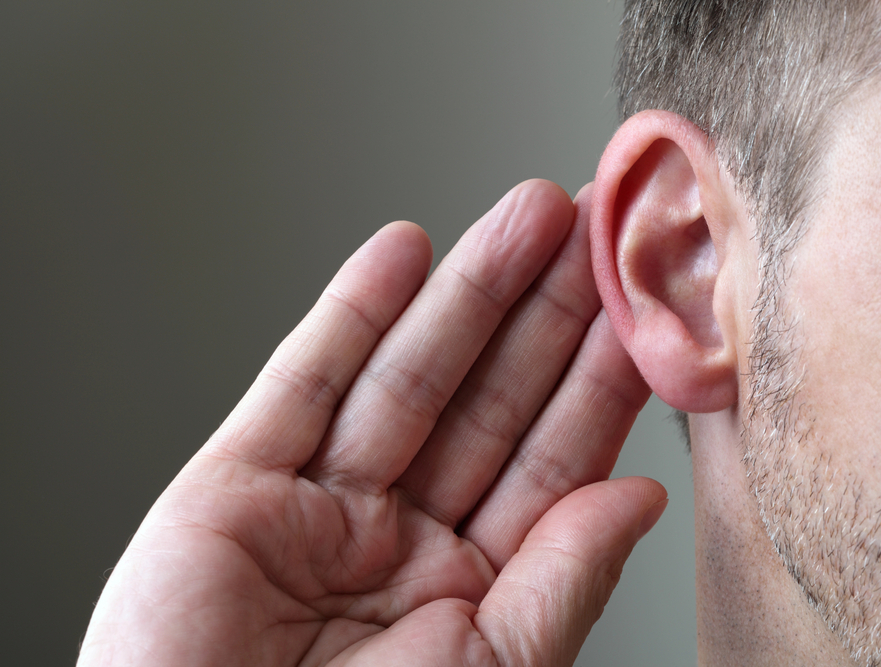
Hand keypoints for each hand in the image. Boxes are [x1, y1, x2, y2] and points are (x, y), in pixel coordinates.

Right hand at [78, 180, 665, 666]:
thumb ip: (562, 578)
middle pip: (489, 400)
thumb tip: (639, 495)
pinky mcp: (234, 486)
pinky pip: (303, 383)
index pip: (552, 462)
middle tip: (596, 228)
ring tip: (529, 215)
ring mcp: (318, 505)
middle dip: (545, 311)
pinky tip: (404, 252)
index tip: (641, 309)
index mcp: (469, 588)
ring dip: (468, 290)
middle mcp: (399, 537)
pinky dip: (352, 313)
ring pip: (408, 373)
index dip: (599, 380)